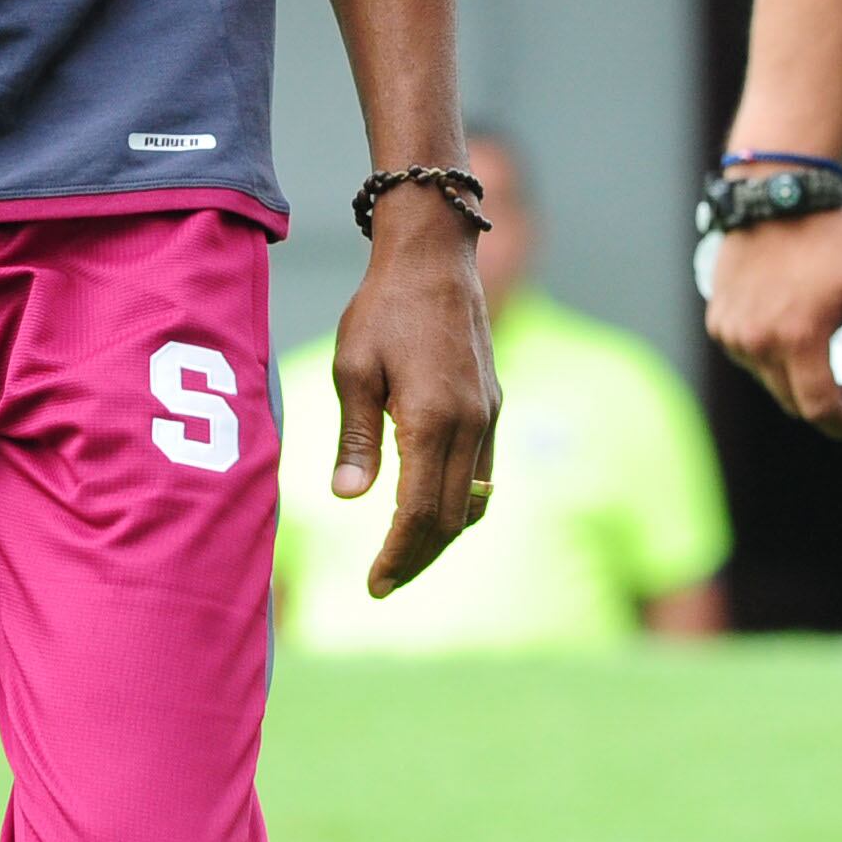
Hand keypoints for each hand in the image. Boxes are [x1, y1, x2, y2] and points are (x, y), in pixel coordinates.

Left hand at [327, 190, 495, 596]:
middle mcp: (469, 425)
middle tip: (384, 583)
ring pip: (473, 501)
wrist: (434, 257)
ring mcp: (487, 415)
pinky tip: (432, 507)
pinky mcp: (493, 403)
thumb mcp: (353, 369)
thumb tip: (347, 497)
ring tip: (406, 554)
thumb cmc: (382, 308)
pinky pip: (483, 472)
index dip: (397, 556)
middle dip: (417, 558)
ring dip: (441, 536)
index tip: (375, 584)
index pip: (418, 513)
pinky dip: (460, 503)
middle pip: (450, 519)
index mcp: (431, 420)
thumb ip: (356, 438)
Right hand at [706, 207, 841, 442]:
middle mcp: (758, 342)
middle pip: (792, 401)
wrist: (776, 197)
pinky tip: (786, 321)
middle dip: (824, 401)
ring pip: (769, 380)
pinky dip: (770, 354)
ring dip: (796, 375)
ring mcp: (733, 334)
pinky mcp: (718, 322)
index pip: (819, 407)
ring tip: (817, 336)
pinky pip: (748, 357)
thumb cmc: (828, 239)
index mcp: (798, 337)